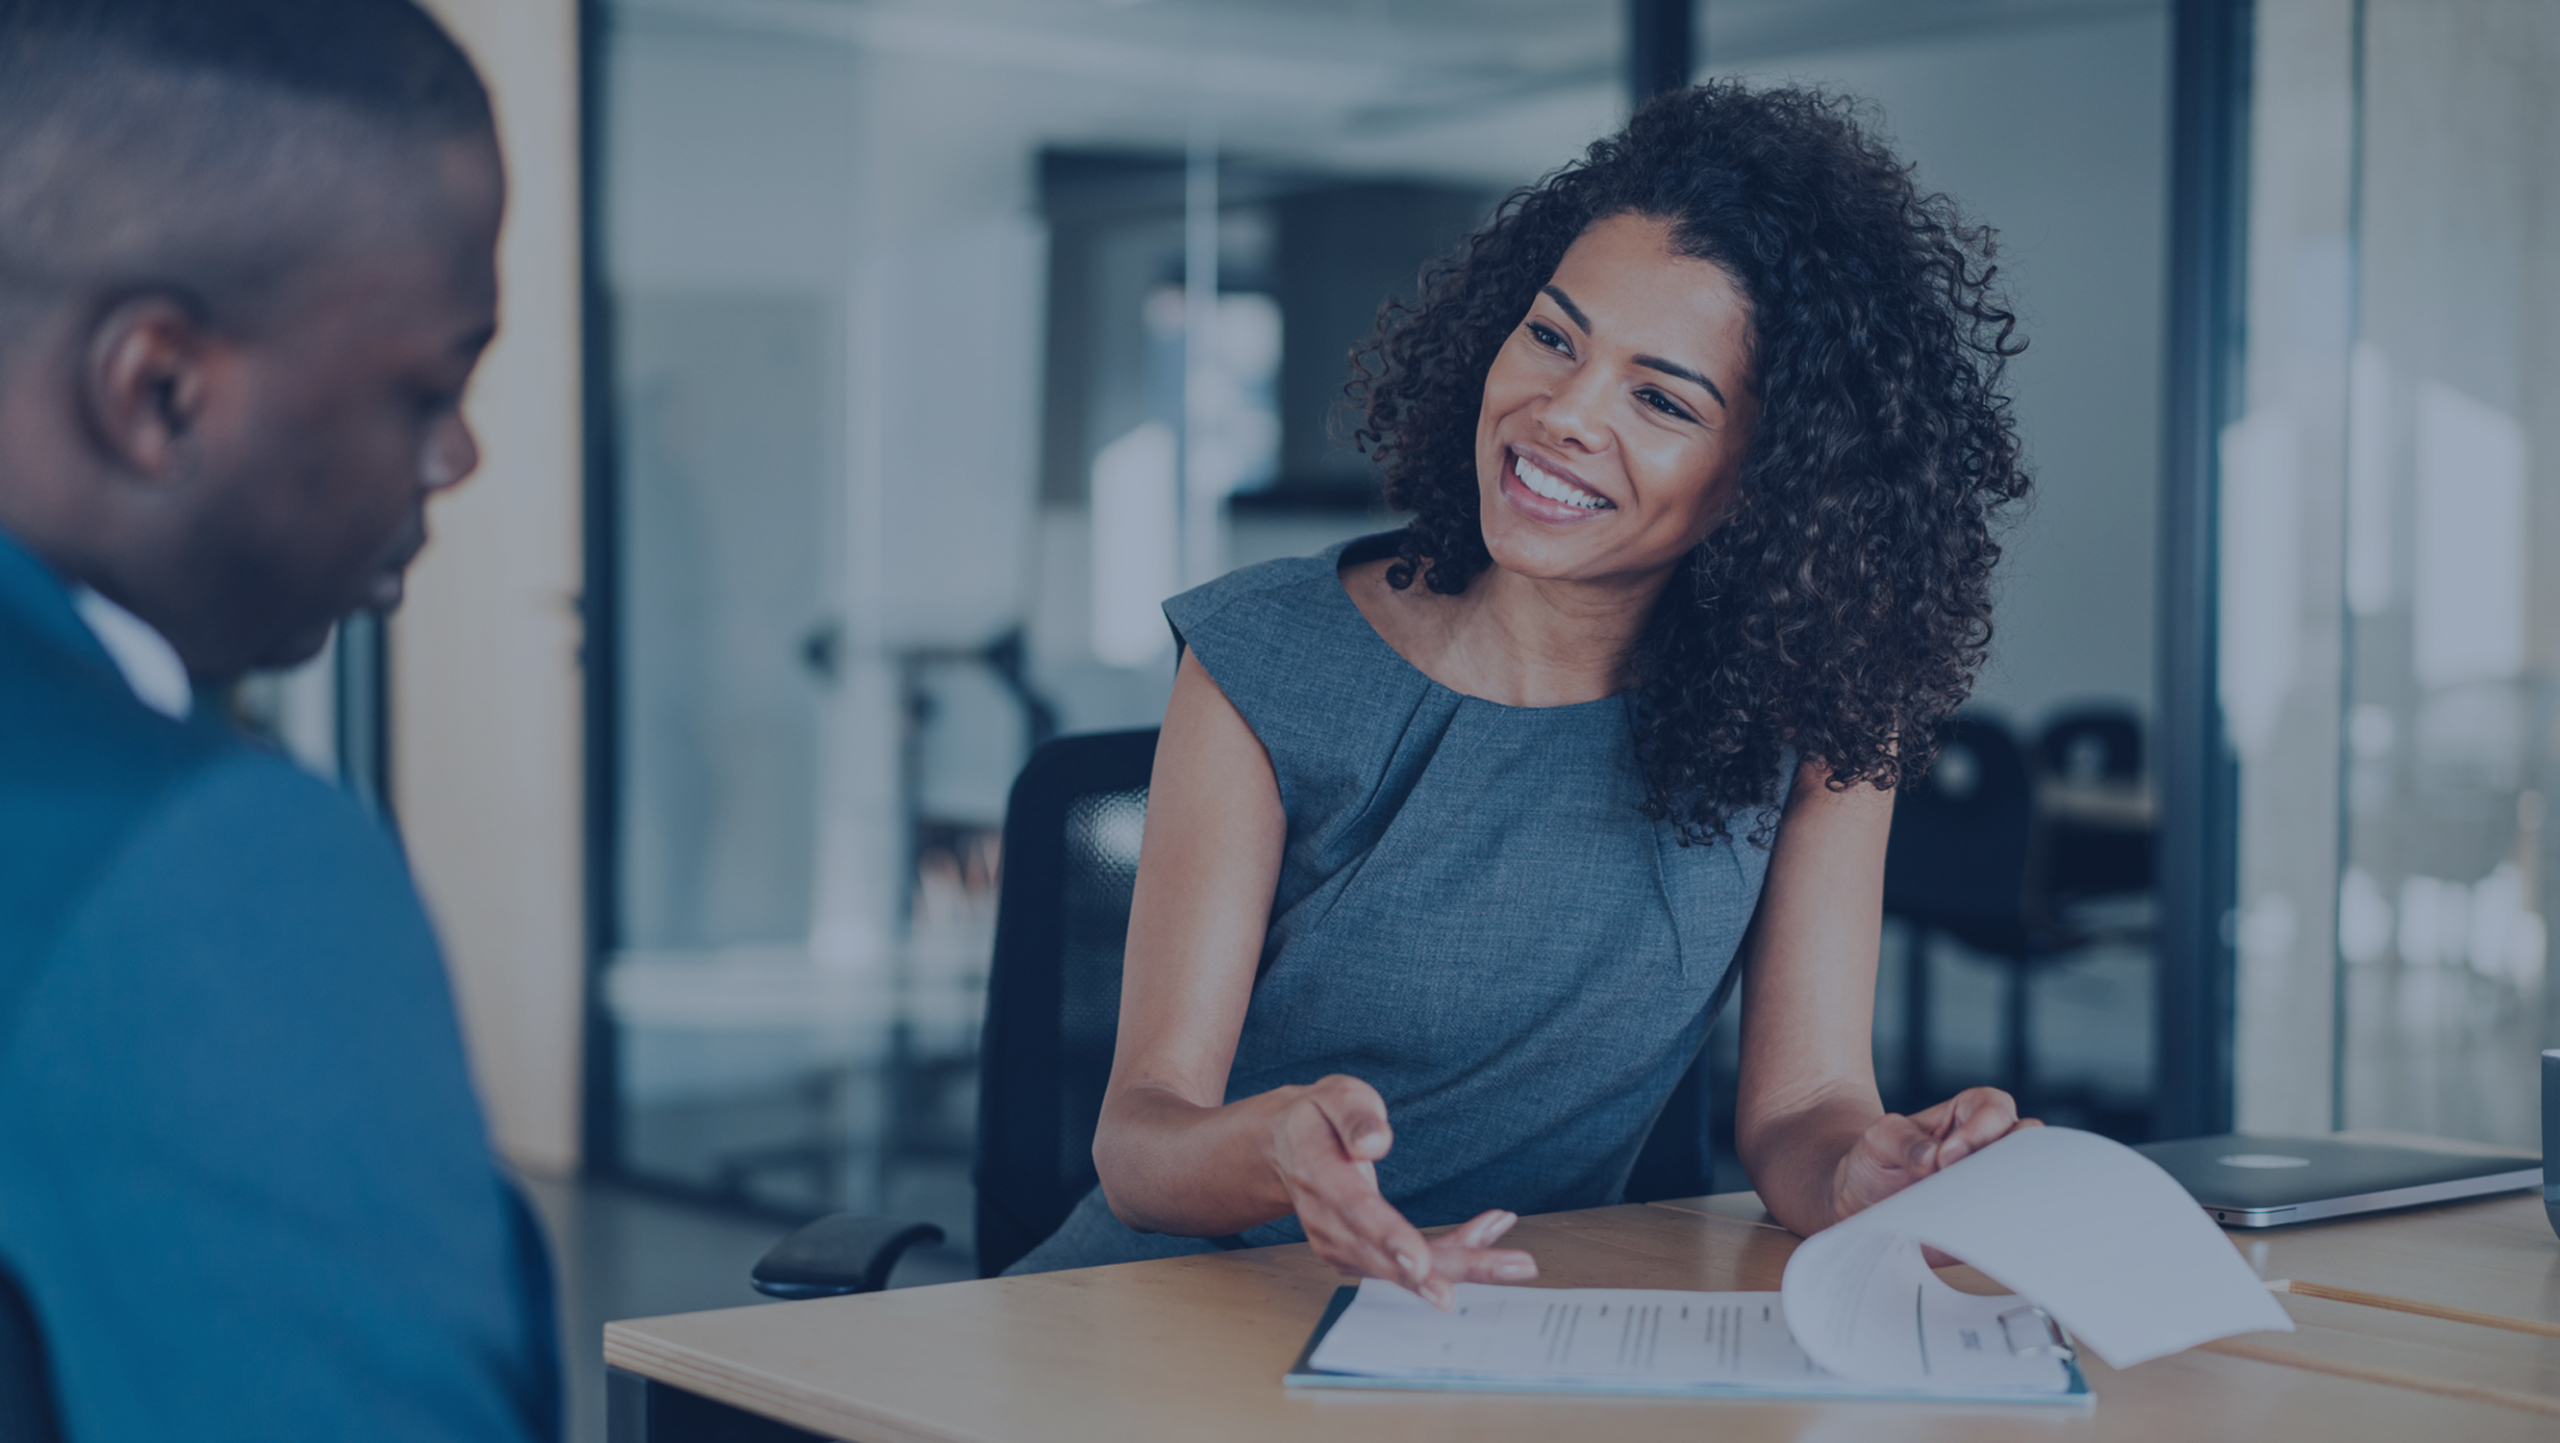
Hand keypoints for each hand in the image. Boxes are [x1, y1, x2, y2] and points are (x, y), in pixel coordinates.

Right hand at [1265, 1074, 1536, 1307]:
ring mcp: (1338, 1244)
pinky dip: (1453, 1254)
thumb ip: (1355, 1115)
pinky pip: (1408, 1266)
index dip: (1391, 1239)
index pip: (1357, 1211)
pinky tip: (1489, 1235)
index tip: (1420, 1263)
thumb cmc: (1319, 1118)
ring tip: (1516, 1259)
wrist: (1286, 1148)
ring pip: (1404, 1270)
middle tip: (1507, 1268)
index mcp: (1319, 1176)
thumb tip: (1375, 1143)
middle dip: (1448, 1269)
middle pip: (1388, 1256)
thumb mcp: (1334, 1095)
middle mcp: (1325, 1220)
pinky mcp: (1356, 1255)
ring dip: (1464, 1262)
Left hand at [1830, 1086, 2038, 1227]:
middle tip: (1968, 1183)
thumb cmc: (1876, 1161)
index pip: (1995, 1108)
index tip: (1947, 1156)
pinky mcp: (1990, 1221)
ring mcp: (1994, 1184)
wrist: (1863, 1205)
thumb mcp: (1878, 1139)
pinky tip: (1976, 1235)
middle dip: (2008, 1160)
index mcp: (1967, 1115)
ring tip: (1974, 1210)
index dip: (1981, 1129)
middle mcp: (1989, 1148)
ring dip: (2010, 1194)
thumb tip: (1932, 1157)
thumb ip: (1901, 1139)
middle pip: (2028, 1142)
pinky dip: (2004, 1227)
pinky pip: (2013, 1223)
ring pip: (2030, 1183)